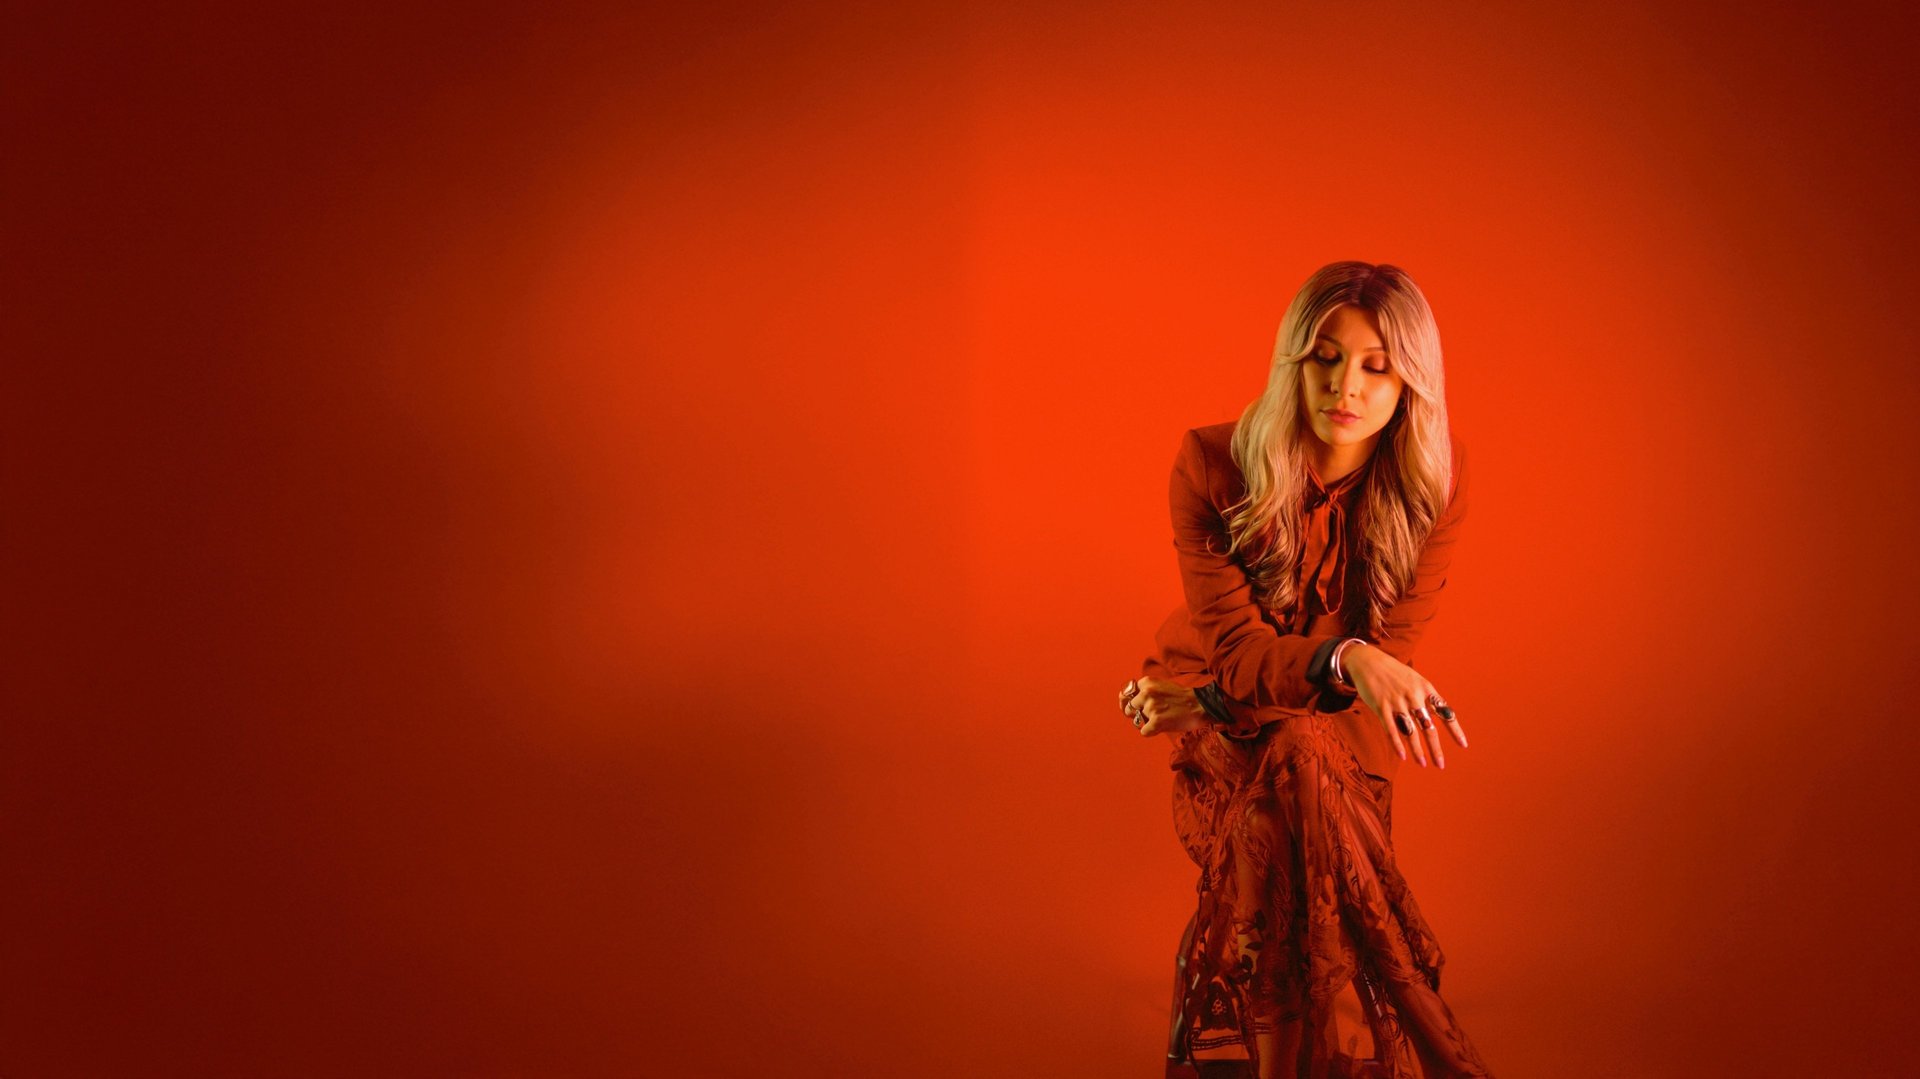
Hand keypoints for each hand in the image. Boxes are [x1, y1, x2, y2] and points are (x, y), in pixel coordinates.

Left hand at [1118, 676, 1212, 737]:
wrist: (1201, 705)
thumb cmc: (1181, 697)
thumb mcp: (1160, 685)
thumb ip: (1142, 690)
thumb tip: (1121, 699)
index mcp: (1146, 682)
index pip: (1127, 695)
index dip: (1135, 702)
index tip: (1144, 704)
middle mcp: (1146, 693)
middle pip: (1129, 709)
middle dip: (1138, 713)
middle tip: (1155, 713)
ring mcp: (1151, 707)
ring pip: (1136, 721)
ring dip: (1146, 723)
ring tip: (1161, 718)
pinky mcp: (1156, 721)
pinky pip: (1144, 731)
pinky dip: (1152, 732)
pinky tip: (1162, 726)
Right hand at [1340, 644, 1469, 768]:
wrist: (1368, 661)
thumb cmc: (1394, 673)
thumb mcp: (1415, 680)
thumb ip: (1425, 697)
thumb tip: (1435, 717)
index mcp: (1426, 688)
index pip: (1444, 712)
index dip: (1455, 730)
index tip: (1463, 745)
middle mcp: (1414, 696)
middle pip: (1428, 727)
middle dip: (1435, 748)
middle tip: (1440, 765)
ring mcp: (1397, 702)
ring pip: (1410, 731)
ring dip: (1417, 750)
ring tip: (1423, 764)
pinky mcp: (1381, 707)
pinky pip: (1391, 729)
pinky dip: (1397, 744)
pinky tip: (1403, 756)